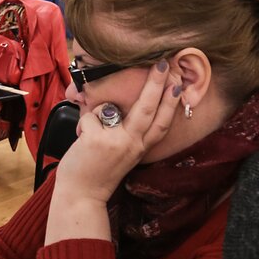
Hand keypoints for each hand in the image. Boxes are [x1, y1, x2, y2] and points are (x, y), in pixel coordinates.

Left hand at [57, 61, 180, 203]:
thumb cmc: (97, 170)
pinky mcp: (98, 140)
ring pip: (123, 108)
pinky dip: (83, 123)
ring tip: (102, 106)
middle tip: (165, 62)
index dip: (172, 102)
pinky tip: (80, 138)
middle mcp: (134, 144)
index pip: (162, 122)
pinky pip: (90, 116)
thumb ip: (123, 131)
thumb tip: (114, 106)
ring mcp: (117, 142)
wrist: (81, 195)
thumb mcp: (119, 151)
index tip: (178, 83)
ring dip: (113, 98)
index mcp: (140, 147)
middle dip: (158, 83)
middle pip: (151, 109)